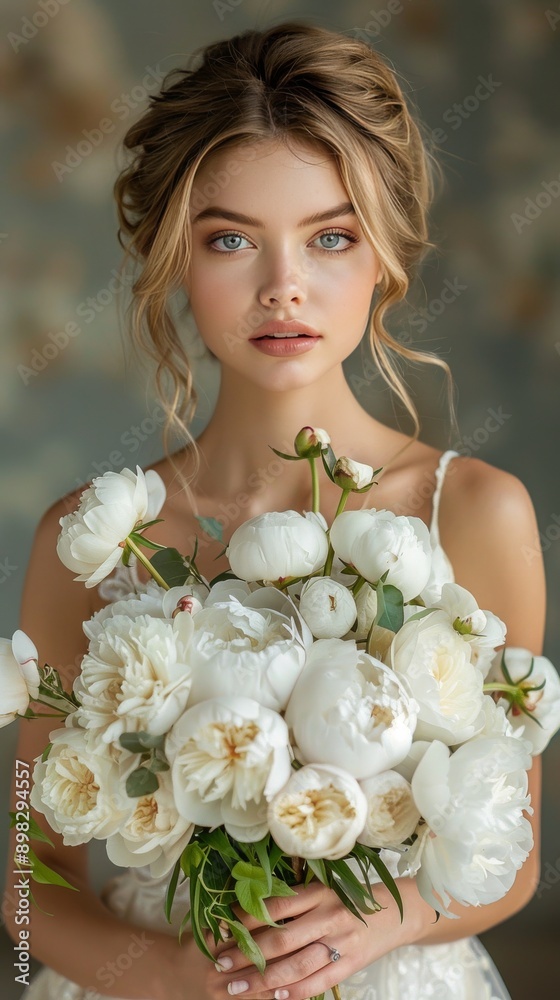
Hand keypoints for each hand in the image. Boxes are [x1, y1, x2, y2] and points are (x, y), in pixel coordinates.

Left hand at [201, 876, 433, 999]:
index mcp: (319, 892)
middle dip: (247, 955)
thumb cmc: (350, 899)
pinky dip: (293, 992)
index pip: (276, 904)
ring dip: (263, 980)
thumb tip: (249, 911)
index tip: (223, 929)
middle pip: (281, 938)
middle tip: (221, 965)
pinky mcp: (349, 966)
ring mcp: (340, 943)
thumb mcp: (323, 889)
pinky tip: (273, 996)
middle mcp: (328, 916)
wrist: (395, 912)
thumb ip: (293, 900)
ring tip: (237, 988)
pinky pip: (316, 983)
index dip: (247, 918)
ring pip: (295, 966)